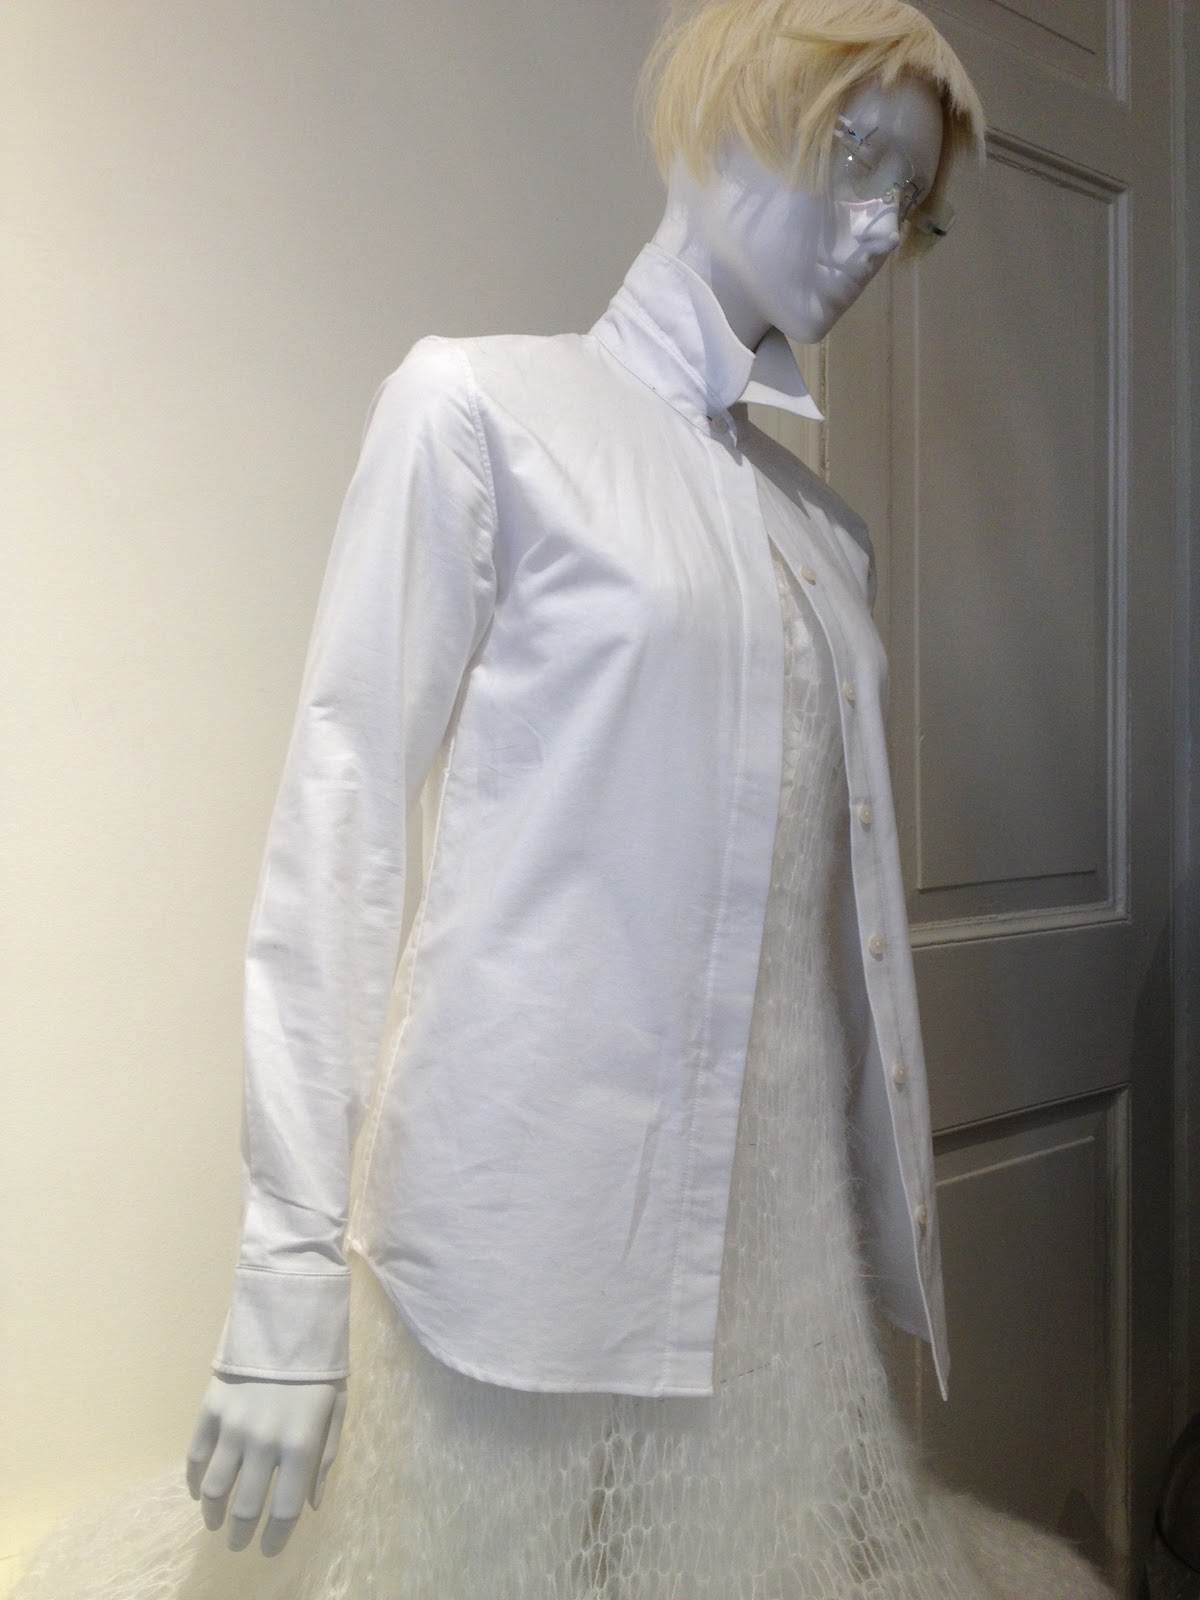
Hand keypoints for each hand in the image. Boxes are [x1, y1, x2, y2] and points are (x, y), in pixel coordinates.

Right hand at [185, 1373, 346, 1554]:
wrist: (288, 1317)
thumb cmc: (320, 1366)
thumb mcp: (337, 1409)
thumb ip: (326, 1459)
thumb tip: (313, 1505)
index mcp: (301, 1445)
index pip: (285, 1510)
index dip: (276, 1538)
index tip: (268, 1549)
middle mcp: (265, 1442)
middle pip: (246, 1507)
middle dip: (242, 1533)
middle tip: (239, 1542)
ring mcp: (234, 1426)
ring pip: (214, 1488)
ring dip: (213, 1513)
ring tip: (216, 1522)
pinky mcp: (211, 1409)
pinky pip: (195, 1455)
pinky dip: (194, 1480)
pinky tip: (198, 1492)